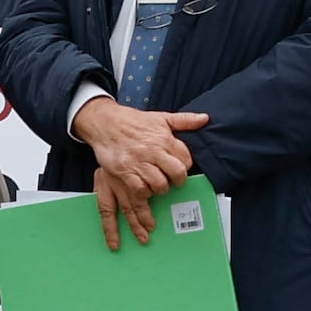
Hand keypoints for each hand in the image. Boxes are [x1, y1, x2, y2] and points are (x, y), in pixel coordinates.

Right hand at [71, 95, 208, 245]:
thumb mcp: (161, 117)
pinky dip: (145, 192)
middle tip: (173, 181)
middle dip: (177, 180)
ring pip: (159, 184)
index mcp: (164, 138)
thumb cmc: (134, 122)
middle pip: (176, 173)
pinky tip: (145, 187)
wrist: (106, 123)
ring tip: (158, 184)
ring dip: (161, 188)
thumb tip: (204, 118)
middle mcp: (153, 150)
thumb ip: (184, 120)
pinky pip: (140, 190)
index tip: (180, 168)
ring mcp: (138, 162)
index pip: (186, 158)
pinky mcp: (124, 172)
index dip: (185, 166)